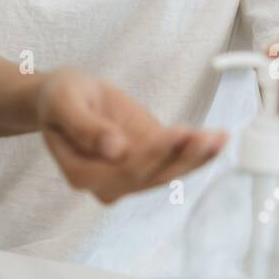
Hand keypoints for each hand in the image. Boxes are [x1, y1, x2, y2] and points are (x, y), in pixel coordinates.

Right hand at [36, 66, 226, 204]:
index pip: (123, 170)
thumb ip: (84, 127)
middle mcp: (107, 183)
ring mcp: (128, 175)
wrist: (66, 95)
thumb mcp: (64, 102)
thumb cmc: (60, 96)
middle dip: (181, 157)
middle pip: (150, 176)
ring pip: (167, 173)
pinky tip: (218, 139)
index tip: (176, 133)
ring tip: (218, 138)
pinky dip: (198, 153)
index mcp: (82, 174)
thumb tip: (114, 151)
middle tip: (206, 136)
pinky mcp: (147, 160)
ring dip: (196, 158)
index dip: (153, 155)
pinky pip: (174, 161)